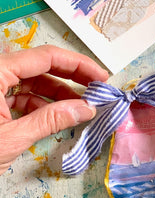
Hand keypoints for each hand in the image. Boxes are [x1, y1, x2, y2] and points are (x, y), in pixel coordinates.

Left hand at [0, 45, 108, 174]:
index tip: (101, 77)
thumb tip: (86, 109)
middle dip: (70, 78)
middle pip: (40, 66)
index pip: (46, 57)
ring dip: (57, 94)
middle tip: (96, 89)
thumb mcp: (10, 139)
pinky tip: (56, 116)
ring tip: (79, 107)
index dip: (79, 65)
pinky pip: (18, 95)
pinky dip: (39, 105)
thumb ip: (51, 120)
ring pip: (30, 81)